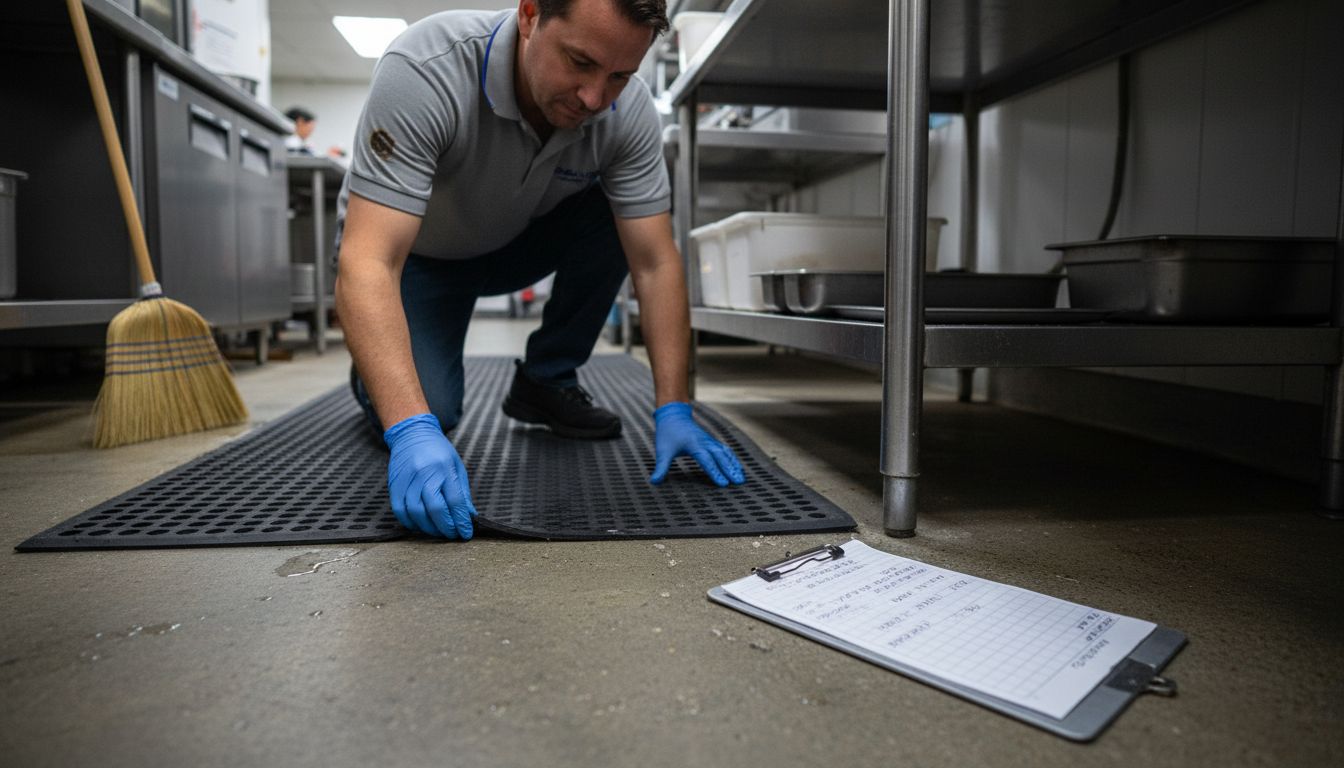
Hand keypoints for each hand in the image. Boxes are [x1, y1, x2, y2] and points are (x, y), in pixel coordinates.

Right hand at [383, 414, 475, 538]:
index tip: (466, 533)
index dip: (461, 520)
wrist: (412, 434)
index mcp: (444, 468)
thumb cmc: (438, 451)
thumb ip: (462, 492)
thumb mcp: (456, 466)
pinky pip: (400, 510)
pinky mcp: (394, 484)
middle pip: (435, 508)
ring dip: (428, 528)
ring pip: (416, 512)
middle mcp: (424, 474)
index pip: (454, 500)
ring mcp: (407, 479)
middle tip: (453, 535)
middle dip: (446, 527)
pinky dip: (410, 522)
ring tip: (438, 532)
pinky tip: (420, 525)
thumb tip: (469, 516)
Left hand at [649, 402, 745, 486]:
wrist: (674, 415)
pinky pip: (725, 450)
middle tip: (738, 482)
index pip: (706, 460)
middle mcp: (704, 442)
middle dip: (729, 470)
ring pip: (725, 453)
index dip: (714, 472)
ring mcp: (709, 441)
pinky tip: (738, 468)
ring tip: (741, 478)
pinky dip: (732, 459)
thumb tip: (654, 482)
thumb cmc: (667, 433)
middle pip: (720, 457)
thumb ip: (661, 467)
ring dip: (734, 465)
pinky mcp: (711, 442)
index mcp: (693, 445)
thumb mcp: (662, 451)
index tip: (722, 484)